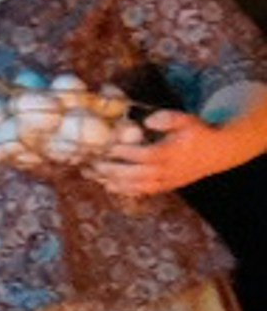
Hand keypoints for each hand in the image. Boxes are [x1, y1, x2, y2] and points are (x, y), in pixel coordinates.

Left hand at [95, 103, 266, 197]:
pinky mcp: (167, 186)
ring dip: (114, 183)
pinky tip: (110, 186)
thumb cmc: (199, 133)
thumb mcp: (186, 120)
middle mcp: (167, 170)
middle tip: (91, 165)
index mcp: (170, 153)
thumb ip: (168, 119)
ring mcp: (166, 181)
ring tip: (95, 177)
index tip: (105, 148)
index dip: (123, 153)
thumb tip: (147, 121)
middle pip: (134, 175)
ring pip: (137, 186)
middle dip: (111, 171)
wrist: (219, 153)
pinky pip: (144, 191)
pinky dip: (126, 190)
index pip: (142, 155)